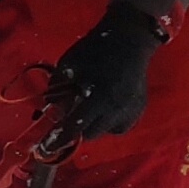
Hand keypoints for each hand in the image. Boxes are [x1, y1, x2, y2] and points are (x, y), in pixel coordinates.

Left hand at [44, 8, 166, 138]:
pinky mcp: (140, 108)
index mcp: (98, 97)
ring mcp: (131, 110)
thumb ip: (58, 87)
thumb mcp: (69, 64)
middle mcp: (116, 109)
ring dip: (95, 126)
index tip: (48, 147)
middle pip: (91, 134)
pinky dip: (111, 123)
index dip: (60, 138)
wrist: (128, 40)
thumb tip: (50, 108)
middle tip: (73, 115)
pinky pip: (122, 126)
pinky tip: (106, 109)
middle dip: (78, 128)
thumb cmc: (94, 49)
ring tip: (92, 109)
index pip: (76, 126)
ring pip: (107, 132)